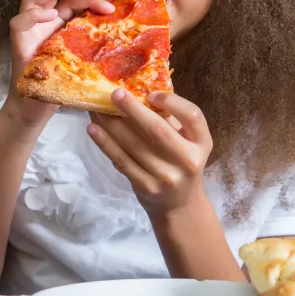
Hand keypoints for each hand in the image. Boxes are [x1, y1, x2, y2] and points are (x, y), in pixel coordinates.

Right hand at [2, 0, 113, 124]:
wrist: (36, 109)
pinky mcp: (18, 45)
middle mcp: (39, 21)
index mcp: (56, 20)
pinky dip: (33, 15)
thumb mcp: (84, 54)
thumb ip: (93, 36)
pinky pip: (18, 22)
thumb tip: (120, 22)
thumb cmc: (61, 83)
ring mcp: (27, 31)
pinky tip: (51, 16)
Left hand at [87, 89, 213, 214]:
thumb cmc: (179, 162)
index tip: (150, 92)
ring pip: (134, 145)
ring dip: (111, 124)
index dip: (172, 102)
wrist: (179, 205)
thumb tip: (136, 90)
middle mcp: (188, 160)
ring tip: (96, 107)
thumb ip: (170, 120)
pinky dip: (105, 143)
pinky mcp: (146, 186)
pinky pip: (121, 160)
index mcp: (201, 142)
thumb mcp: (186, 142)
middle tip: (114, 93)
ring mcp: (166, 176)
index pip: (193, 116)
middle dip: (133, 109)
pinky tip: (93, 129)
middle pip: (158, 130)